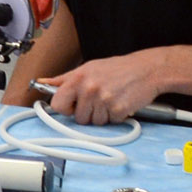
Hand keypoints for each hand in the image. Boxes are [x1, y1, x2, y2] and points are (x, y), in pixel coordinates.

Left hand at [43, 53, 158, 125]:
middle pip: (78, 118)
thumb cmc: (118, 68)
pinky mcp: (118, 110)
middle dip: (88, 113)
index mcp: (78, 78)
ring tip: (111, 100)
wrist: (147, 69)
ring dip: (103, 116)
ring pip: (94, 123)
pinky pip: (110, 123)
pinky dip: (116, 117)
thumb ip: (65, 78)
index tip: (73, 105)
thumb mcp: (89, 68)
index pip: (58, 104)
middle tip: (99, 100)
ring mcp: (104, 100)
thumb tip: (43, 82)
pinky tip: (120, 103)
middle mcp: (89, 89)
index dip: (65, 108)